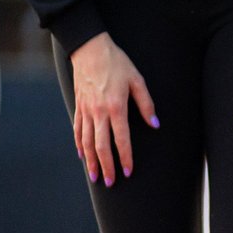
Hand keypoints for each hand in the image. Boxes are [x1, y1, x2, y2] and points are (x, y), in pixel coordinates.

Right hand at [70, 33, 157, 186]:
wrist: (90, 50)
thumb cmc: (118, 64)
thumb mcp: (138, 80)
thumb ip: (146, 104)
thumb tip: (155, 125)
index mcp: (116, 107)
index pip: (121, 139)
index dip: (125, 157)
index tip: (128, 172)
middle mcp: (98, 112)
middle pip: (101, 146)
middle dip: (107, 166)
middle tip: (111, 182)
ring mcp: (86, 110)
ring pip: (86, 141)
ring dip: (91, 161)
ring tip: (95, 176)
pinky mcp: (79, 106)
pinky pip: (78, 130)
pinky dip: (80, 145)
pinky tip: (83, 155)